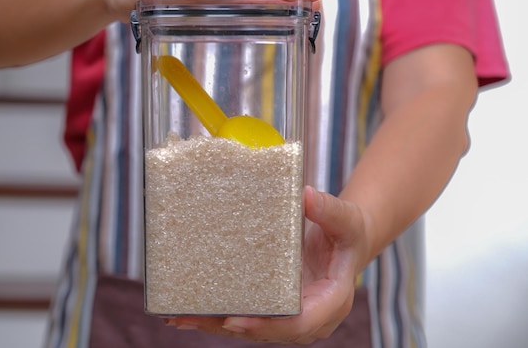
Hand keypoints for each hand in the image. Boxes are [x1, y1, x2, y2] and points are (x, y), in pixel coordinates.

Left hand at [169, 186, 368, 343]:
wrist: (346, 240)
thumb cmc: (348, 231)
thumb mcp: (345, 218)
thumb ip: (329, 210)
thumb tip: (306, 196)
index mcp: (332, 300)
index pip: (299, 322)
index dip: (267, 324)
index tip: (235, 319)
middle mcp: (311, 315)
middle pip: (269, 331)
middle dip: (229, 327)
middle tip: (193, 317)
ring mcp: (292, 314)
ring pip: (253, 328)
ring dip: (216, 325)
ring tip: (180, 317)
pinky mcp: (277, 307)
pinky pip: (249, 315)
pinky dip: (220, 316)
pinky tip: (190, 311)